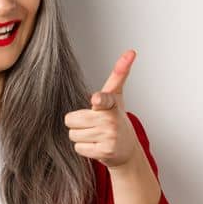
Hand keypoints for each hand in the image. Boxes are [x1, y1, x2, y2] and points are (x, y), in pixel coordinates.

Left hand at [64, 49, 142, 169]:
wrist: (126, 149)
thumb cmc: (115, 118)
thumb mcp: (116, 96)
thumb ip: (119, 74)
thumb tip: (131, 51)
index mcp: (112, 104)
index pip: (103, 100)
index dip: (98, 100)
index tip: (96, 99)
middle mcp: (111, 120)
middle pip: (71, 119)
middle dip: (78, 123)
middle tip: (93, 124)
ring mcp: (109, 137)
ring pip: (73, 134)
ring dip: (81, 136)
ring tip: (96, 135)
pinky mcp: (105, 152)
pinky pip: (78, 148)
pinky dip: (84, 149)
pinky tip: (97, 146)